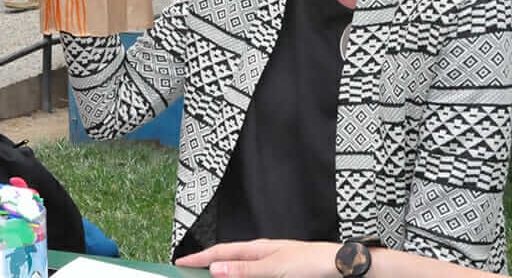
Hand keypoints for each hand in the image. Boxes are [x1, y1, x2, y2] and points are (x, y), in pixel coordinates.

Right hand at [174, 239, 339, 277]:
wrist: (343, 267)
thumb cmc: (311, 262)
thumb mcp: (275, 268)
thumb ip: (244, 270)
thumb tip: (214, 269)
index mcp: (258, 248)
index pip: (221, 253)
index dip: (199, 258)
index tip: (180, 263)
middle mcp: (262, 254)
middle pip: (228, 260)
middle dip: (207, 265)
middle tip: (188, 272)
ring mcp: (272, 264)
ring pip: (241, 269)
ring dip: (225, 273)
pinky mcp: (282, 274)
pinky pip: (254, 276)